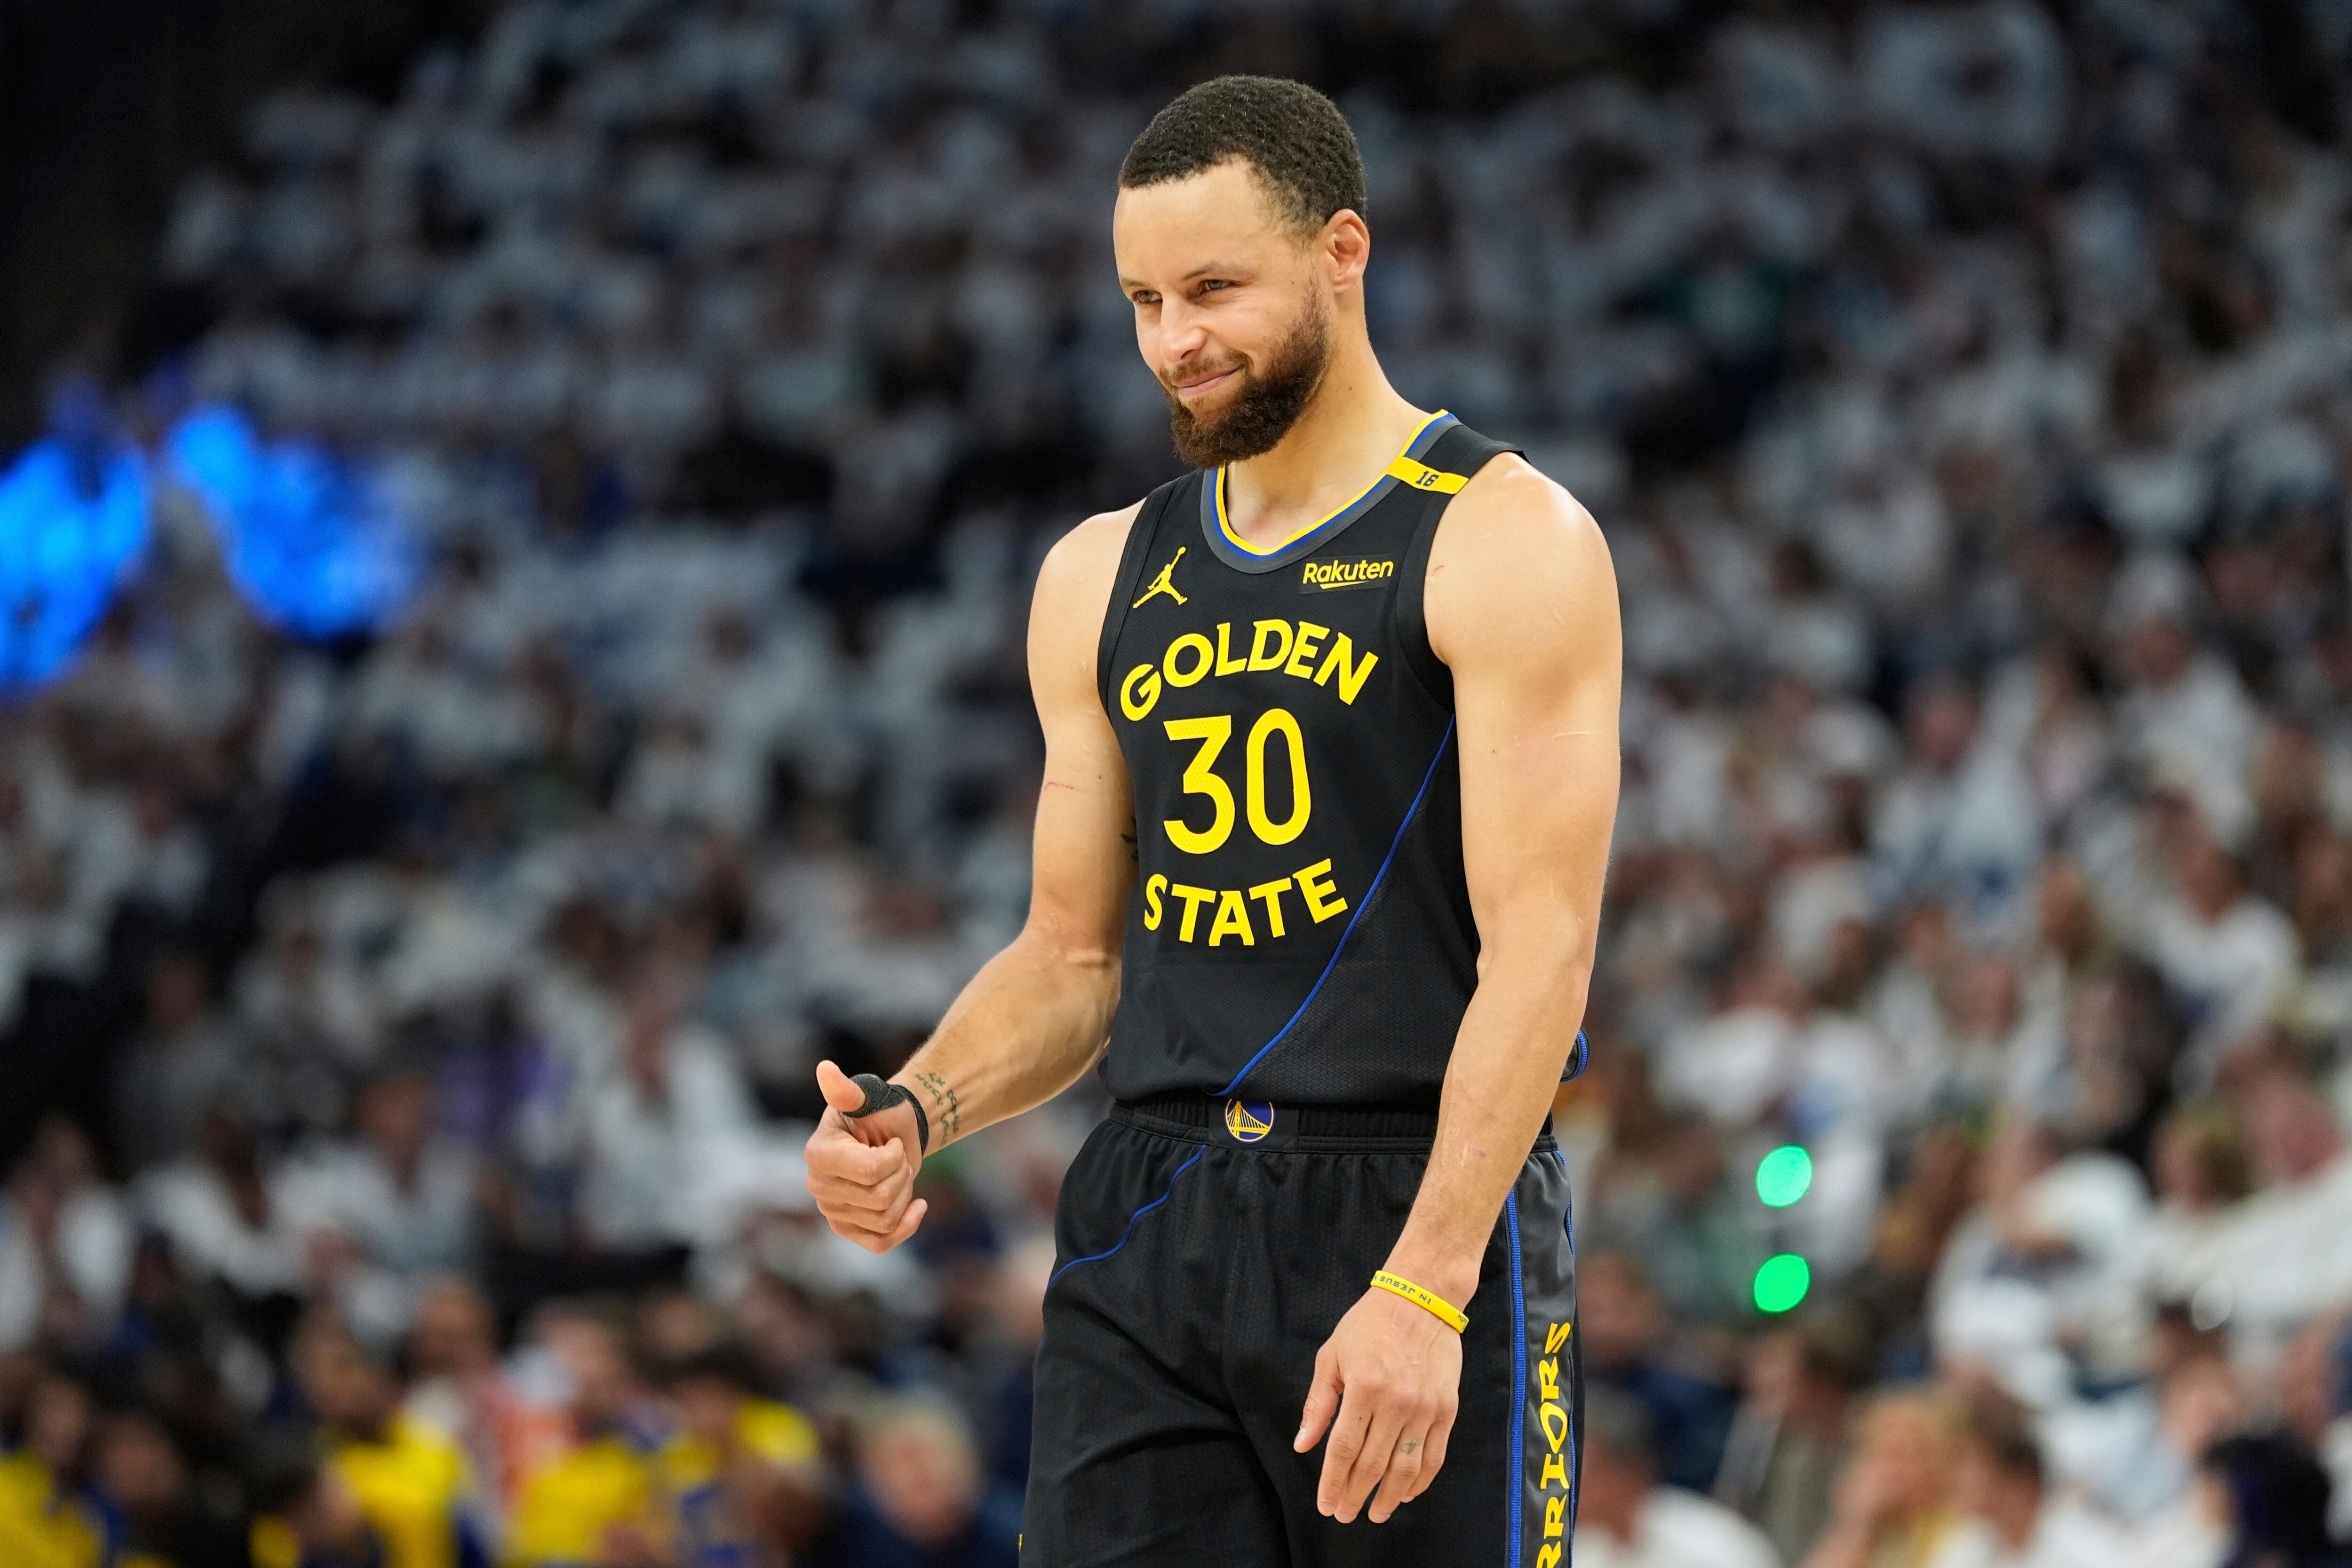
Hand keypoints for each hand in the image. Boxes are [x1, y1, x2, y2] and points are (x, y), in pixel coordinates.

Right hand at [802, 1060, 927, 1252]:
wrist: (895, 1133)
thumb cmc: (881, 1110)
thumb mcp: (869, 1097)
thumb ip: (847, 1090)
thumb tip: (825, 1069)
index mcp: (818, 1153)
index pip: (869, 1171)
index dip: (893, 1157)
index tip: (889, 1142)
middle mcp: (818, 1185)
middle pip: (879, 1199)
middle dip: (901, 1174)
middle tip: (896, 1157)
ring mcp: (831, 1210)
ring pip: (885, 1220)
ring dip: (904, 1194)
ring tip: (897, 1173)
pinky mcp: (848, 1229)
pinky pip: (881, 1243)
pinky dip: (906, 1226)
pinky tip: (917, 1206)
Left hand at [1293, 1285, 1463, 1523]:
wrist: (1422, 1298)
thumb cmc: (1369, 1323)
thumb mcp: (1332, 1356)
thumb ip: (1319, 1404)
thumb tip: (1303, 1445)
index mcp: (1363, 1386)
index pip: (1344, 1449)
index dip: (1333, 1482)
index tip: (1326, 1505)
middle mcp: (1396, 1401)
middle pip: (1372, 1465)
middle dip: (1355, 1495)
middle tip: (1345, 1514)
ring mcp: (1425, 1407)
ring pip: (1406, 1468)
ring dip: (1389, 1497)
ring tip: (1375, 1513)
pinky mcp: (1447, 1408)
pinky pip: (1434, 1456)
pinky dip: (1421, 1481)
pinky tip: (1406, 1493)